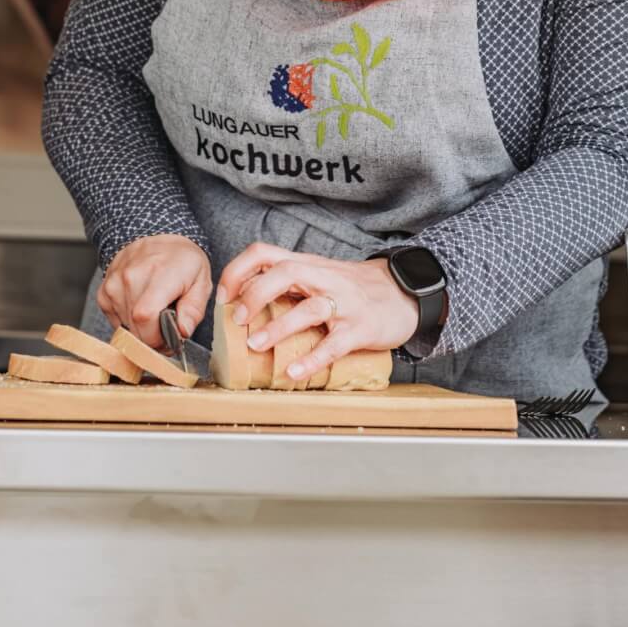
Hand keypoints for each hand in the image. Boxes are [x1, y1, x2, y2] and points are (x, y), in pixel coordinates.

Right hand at [96, 233, 211, 348]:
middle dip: (152, 337)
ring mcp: (114, 283)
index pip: (145, 317)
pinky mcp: (104, 291)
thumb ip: (194, 309)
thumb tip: (183, 331)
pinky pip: (114, 320)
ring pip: (125, 327)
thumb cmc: (183, 262)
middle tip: (165, 327)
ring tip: (155, 312)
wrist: (160, 237)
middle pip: (135, 327)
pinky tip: (140, 306)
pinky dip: (129, 321)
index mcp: (158, 273)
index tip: (170, 339)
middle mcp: (131, 276)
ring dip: (141, 329)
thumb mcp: (201, 282)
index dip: (157, 337)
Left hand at [217, 242, 420, 384]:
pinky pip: (334, 345)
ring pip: (309, 308)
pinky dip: (312, 359)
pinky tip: (293, 373)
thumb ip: (287, 282)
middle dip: (254, 295)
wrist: (404, 293)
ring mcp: (344, 303)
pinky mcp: (360, 328)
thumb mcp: (319, 275)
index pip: (264, 253)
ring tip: (255, 345)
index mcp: (308, 265)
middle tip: (236, 320)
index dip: (237, 271)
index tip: (223, 296)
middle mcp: (324, 278)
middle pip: (284, 273)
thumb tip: (242, 300)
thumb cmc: (354, 288)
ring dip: (278, 327)